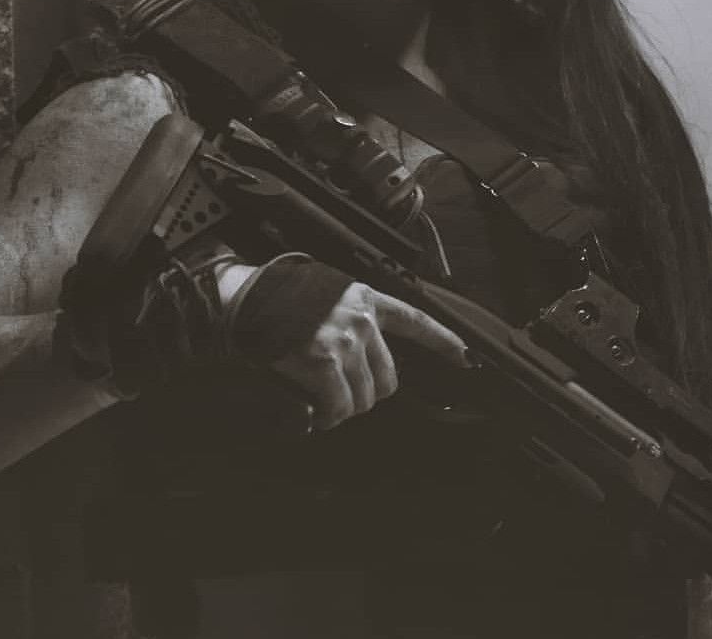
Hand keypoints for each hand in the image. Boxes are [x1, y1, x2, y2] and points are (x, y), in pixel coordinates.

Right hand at [268, 280, 469, 431]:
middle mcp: (362, 319)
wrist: (245, 296)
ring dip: (343, 409)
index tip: (466, 357)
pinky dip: (326, 417)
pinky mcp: (323, 361)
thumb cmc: (279, 299)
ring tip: (320, 402)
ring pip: (363, 398)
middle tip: (339, 395)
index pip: (415, 321)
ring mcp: (344, 340)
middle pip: (388, 379)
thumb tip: (364, 365)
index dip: (443, 341)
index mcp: (365, 298)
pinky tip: (312, 413)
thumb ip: (351, 320)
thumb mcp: (326, 295)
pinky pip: (337, 407)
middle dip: (366, 395)